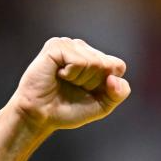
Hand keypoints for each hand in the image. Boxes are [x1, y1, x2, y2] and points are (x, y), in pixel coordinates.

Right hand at [6, 37, 130, 135]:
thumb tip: (114, 77)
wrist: (41, 115)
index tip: (89, 91)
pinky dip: (71, 74)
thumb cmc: (69, 109)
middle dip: (93, 83)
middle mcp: (83, 48)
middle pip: (107, 64)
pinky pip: (79, 61)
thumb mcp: (102, 105)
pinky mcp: (56, 46)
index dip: (107, 85)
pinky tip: (58, 75)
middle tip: (74, 87)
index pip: (118, 66)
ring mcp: (69, 45)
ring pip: (94, 62)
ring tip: (65, 81)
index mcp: (95, 59)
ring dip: (81, 79)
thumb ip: (119, 93)